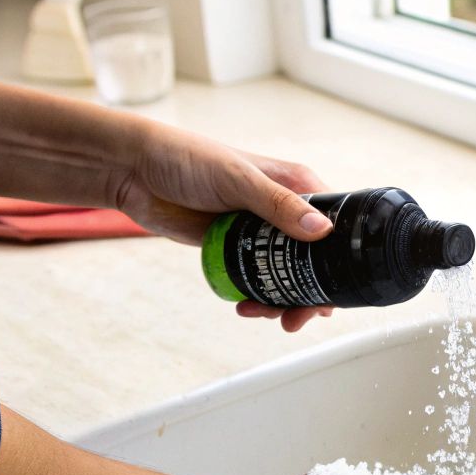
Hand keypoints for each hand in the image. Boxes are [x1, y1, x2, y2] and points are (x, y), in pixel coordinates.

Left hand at [115, 122, 337, 330]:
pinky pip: (258, 277)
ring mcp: (261, 231)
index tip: (335, 289)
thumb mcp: (238, 180)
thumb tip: (321, 231)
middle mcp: (285, 210)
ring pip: (287, 274)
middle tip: (299, 316)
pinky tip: (248, 305)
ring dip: (282, 299)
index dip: (340, 258)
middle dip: (311, 291)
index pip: (335, 225)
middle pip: (314, 259)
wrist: (135, 172)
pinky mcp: (237, 247)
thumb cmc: (187, 158)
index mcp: (297, 185)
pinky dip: (259, 296)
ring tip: (266, 314)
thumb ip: (279, 205)